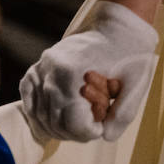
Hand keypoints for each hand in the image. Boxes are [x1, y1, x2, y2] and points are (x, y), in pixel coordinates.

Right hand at [20, 0, 157, 141]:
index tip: (101, 129)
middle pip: (53, 119)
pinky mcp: (38, 65)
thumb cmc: (130, 55)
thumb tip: (104, 136)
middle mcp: (51, 69)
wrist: (117, 28)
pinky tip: (50, 118)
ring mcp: (42, 65)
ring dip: (56, 126)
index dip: (88, 132)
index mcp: (74, 72)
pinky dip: (35, 110)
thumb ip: (122, 115)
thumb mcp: (136, 86)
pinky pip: (28, 93)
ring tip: (76, 127)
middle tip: (90, 131)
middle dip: (72, 132)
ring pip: (38, 110)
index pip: (72, 121)